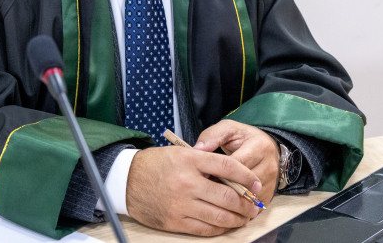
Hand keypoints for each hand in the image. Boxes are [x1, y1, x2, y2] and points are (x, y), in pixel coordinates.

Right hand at [126, 144, 262, 235]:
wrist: (127, 181)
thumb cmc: (155, 164)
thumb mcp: (180, 153)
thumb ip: (205, 161)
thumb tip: (232, 176)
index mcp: (190, 160)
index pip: (227, 166)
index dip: (246, 176)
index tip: (255, 182)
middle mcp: (187, 182)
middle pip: (228, 196)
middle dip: (246, 203)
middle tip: (254, 205)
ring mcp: (181, 204)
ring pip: (219, 216)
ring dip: (237, 218)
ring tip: (244, 217)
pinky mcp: (175, 221)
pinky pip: (205, 228)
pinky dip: (220, 228)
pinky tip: (226, 224)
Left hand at [194, 120, 280, 204]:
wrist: (266, 148)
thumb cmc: (244, 139)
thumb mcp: (229, 129)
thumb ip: (212, 135)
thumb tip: (197, 150)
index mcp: (260, 147)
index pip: (236, 165)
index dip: (216, 172)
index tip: (202, 175)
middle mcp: (269, 166)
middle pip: (241, 184)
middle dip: (221, 187)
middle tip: (204, 188)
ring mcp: (271, 184)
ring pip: (245, 198)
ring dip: (228, 199)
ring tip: (213, 195)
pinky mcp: (269, 196)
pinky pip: (250, 207)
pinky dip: (236, 207)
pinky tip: (224, 203)